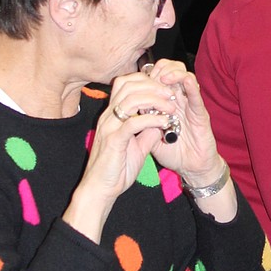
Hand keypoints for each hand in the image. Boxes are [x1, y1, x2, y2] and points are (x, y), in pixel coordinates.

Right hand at [63, 68, 197, 241]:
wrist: (99, 190)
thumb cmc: (116, 169)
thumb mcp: (137, 146)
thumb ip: (147, 131)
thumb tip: (161, 119)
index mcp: (112, 115)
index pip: (126, 83)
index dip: (147, 81)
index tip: (165, 90)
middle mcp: (108, 116)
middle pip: (128, 85)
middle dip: (153, 86)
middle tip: (171, 94)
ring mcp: (109, 127)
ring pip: (131, 99)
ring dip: (155, 100)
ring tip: (171, 107)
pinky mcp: (113, 140)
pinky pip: (133, 122)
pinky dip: (152, 119)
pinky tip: (165, 122)